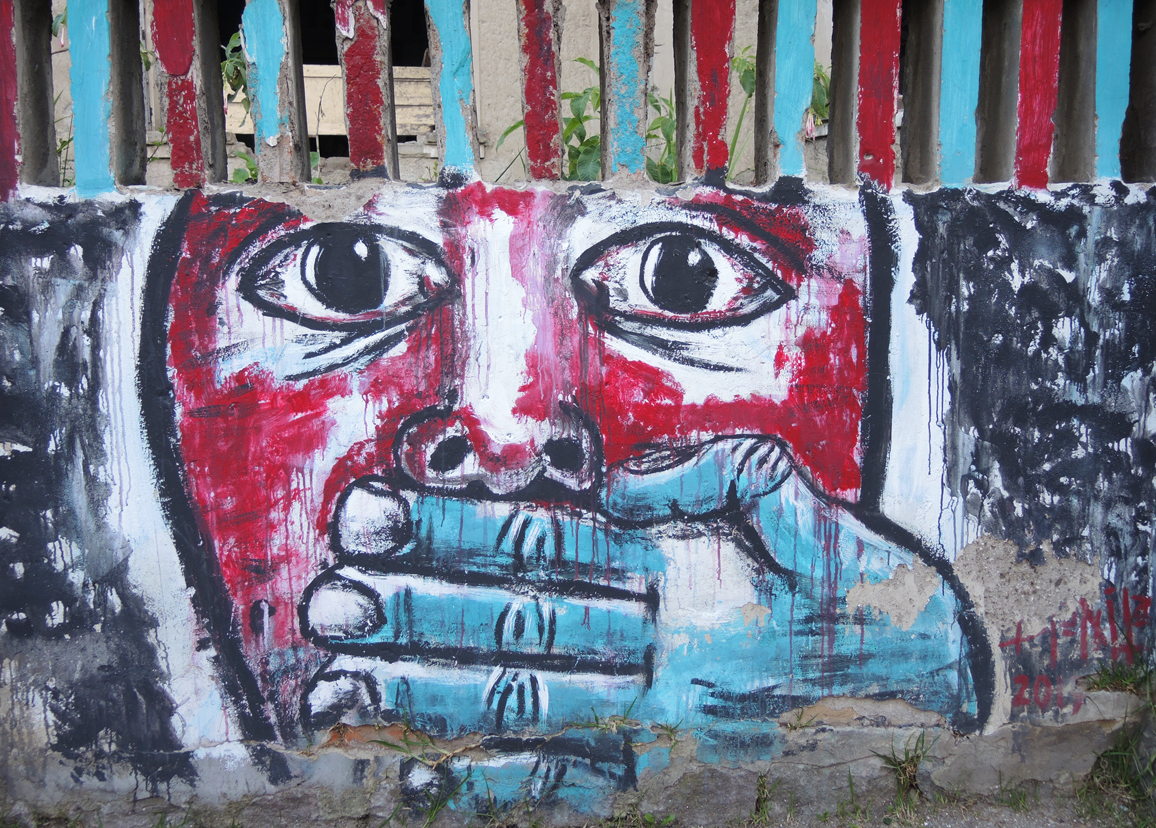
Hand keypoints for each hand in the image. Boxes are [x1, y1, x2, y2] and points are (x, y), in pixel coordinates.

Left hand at [301, 436, 980, 741]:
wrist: (927, 674)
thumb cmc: (860, 577)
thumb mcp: (804, 496)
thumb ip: (713, 472)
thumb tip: (615, 486)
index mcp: (689, 581)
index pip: (547, 549)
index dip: (453, 531)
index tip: (372, 517)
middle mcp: (662, 658)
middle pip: (516, 628)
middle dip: (413, 614)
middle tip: (324, 604)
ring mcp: (660, 723)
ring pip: (526, 705)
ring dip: (426, 696)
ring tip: (337, 691)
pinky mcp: (669, 764)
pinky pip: (571, 778)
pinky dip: (492, 779)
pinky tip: (419, 776)